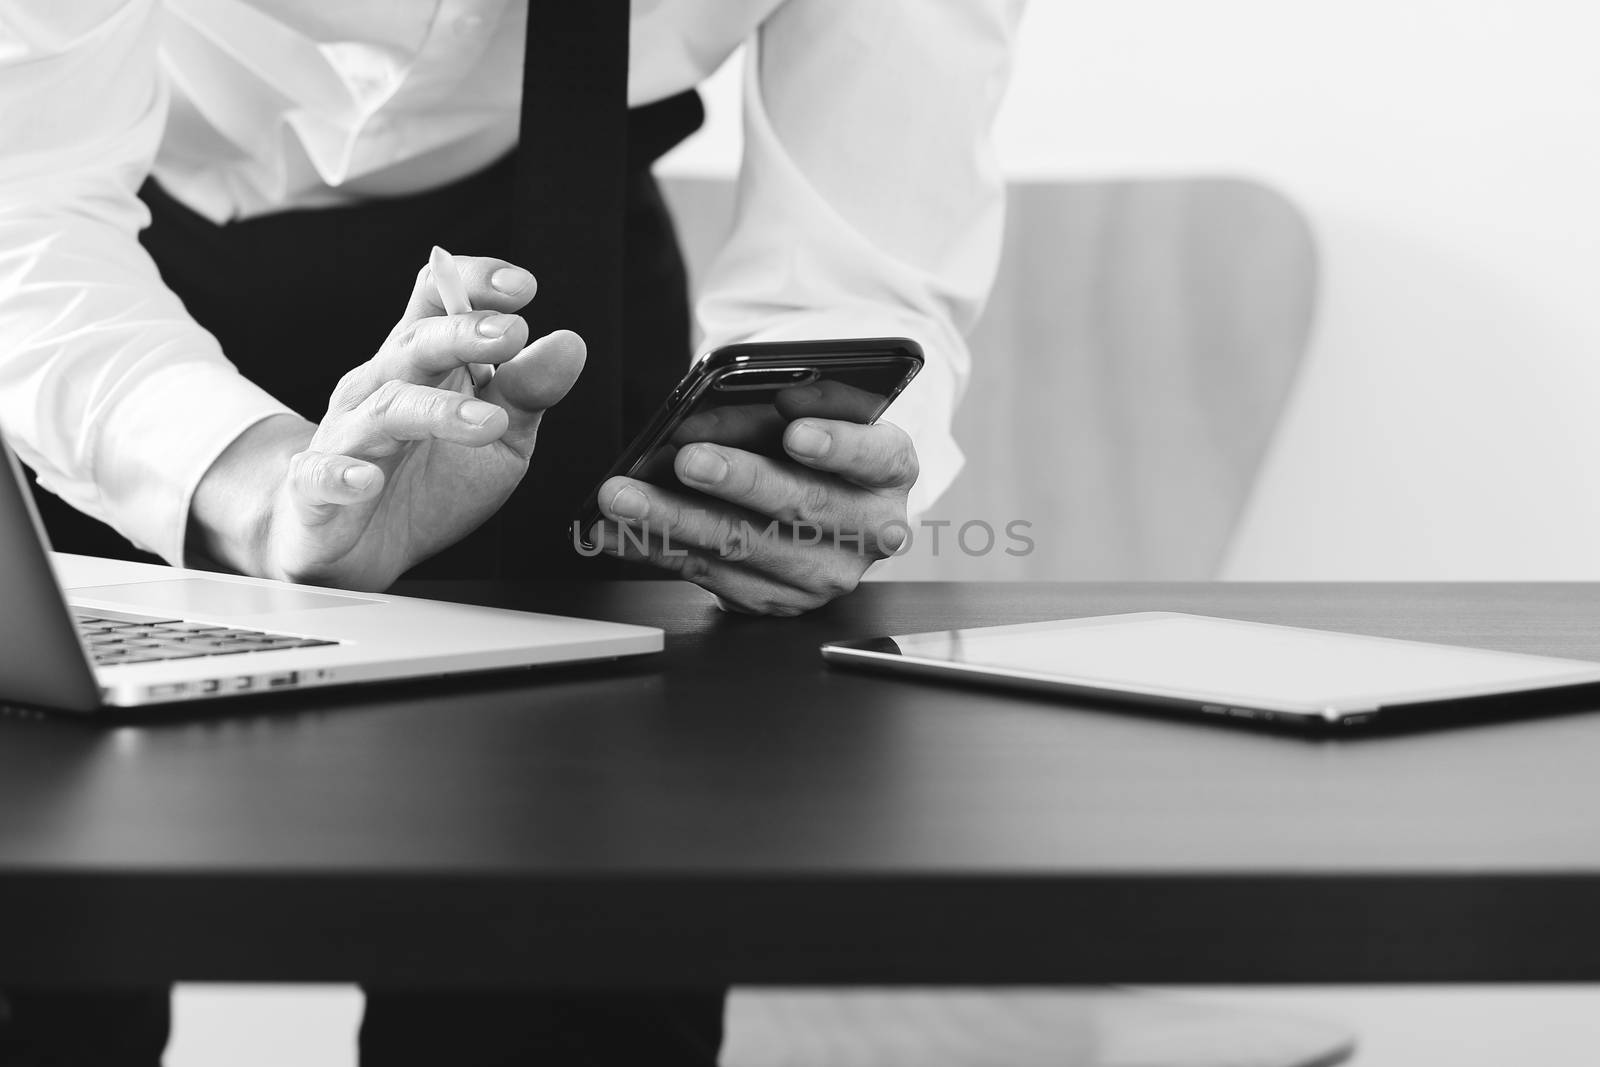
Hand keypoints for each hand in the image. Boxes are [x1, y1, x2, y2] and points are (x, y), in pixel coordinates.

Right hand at [189, 255, 584, 590]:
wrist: (365, 548)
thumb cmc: (432, 483)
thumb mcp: (500, 440)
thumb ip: (527, 393)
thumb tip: (568, 344)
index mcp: (422, 365)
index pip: (435, 298)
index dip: (473, 282)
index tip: (521, 288)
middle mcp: (380, 388)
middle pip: (414, 344)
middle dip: (462, 333)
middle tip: (511, 334)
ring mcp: (346, 436)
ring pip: (386, 408)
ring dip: (437, 410)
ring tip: (488, 421)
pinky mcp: (317, 491)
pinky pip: (320, 475)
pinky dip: (340, 476)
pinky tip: (366, 481)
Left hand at [592, 417, 917, 615]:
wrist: (821, 504)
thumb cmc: (812, 444)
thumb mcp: (812, 411)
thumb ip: (779, 405)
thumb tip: (712, 413)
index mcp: (890, 470)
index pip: (876, 456)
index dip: (838, 446)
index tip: (795, 432)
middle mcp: (870, 531)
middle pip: (803, 507)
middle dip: (738, 481)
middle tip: (687, 459)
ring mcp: (825, 575)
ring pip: (746, 547)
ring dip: (675, 519)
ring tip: (624, 494)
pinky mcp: (778, 602)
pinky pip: (710, 576)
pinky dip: (655, 548)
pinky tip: (617, 528)